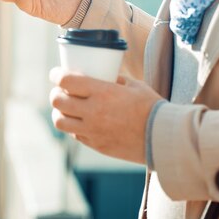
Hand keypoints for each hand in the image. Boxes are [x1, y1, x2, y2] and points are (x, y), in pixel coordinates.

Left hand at [48, 67, 163, 164]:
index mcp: (102, 92)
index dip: (56, 75)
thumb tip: (104, 75)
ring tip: (66, 108)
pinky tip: (81, 121)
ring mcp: (93, 131)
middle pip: (57, 101)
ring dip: (59, 112)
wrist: (162, 138)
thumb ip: (115, 79)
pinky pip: (75, 134)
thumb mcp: (134, 85)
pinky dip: (73, 126)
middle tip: (60, 90)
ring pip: (60, 121)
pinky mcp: (96, 145)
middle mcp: (93, 111)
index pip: (66, 81)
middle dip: (55, 93)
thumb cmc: (151, 107)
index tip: (55, 73)